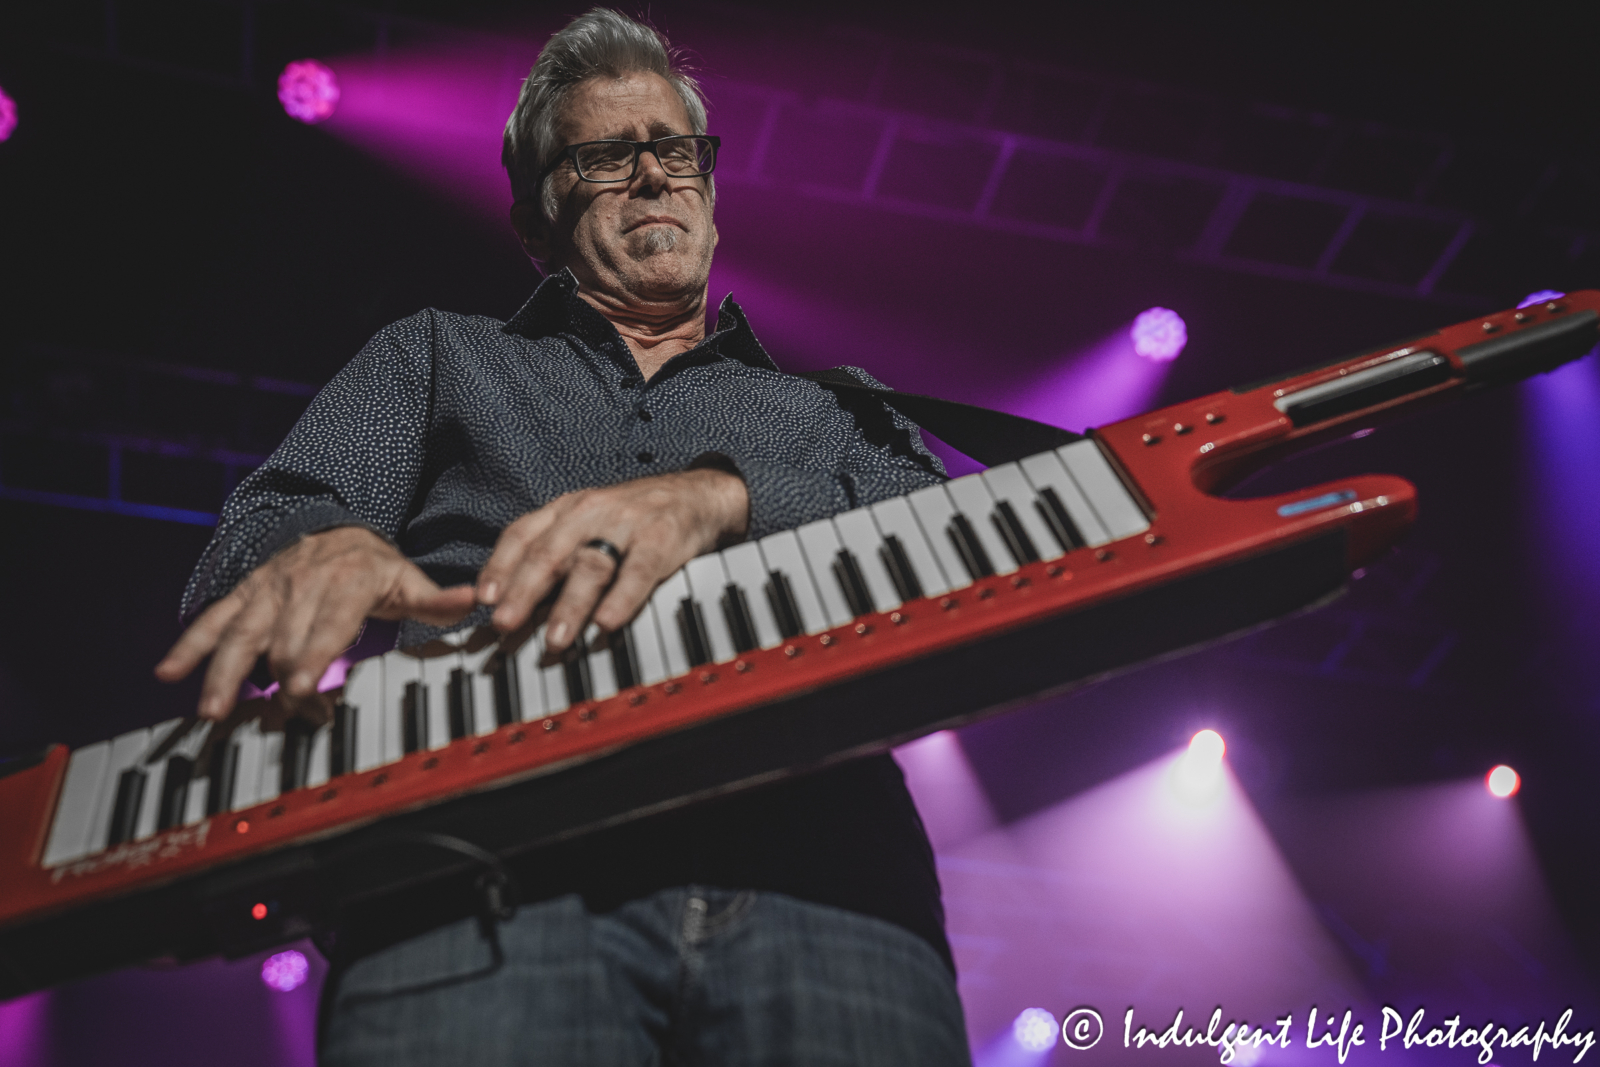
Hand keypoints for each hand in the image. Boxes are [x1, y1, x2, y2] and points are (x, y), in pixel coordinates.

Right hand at [155, 526, 475, 719]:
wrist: (333, 525)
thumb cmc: (374, 564)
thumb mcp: (409, 581)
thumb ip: (440, 601)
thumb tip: (477, 604)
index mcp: (344, 584)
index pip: (326, 626)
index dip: (314, 658)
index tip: (305, 690)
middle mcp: (299, 586)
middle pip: (283, 641)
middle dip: (282, 684)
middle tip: (289, 718)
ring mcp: (267, 591)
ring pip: (239, 634)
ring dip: (223, 673)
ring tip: (210, 710)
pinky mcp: (244, 596)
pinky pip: (213, 620)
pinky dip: (189, 645)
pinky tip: (167, 672)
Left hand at [477, 468, 748, 653]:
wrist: (696, 495)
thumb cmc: (634, 519)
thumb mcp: (588, 524)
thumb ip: (554, 557)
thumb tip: (513, 604)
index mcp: (567, 510)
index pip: (522, 534)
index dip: (500, 566)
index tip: (484, 600)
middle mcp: (591, 512)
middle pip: (550, 552)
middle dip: (524, 591)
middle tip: (506, 623)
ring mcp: (626, 525)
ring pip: (590, 565)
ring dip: (569, 605)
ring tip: (555, 639)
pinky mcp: (661, 540)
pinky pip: (638, 571)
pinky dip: (621, 599)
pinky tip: (607, 623)